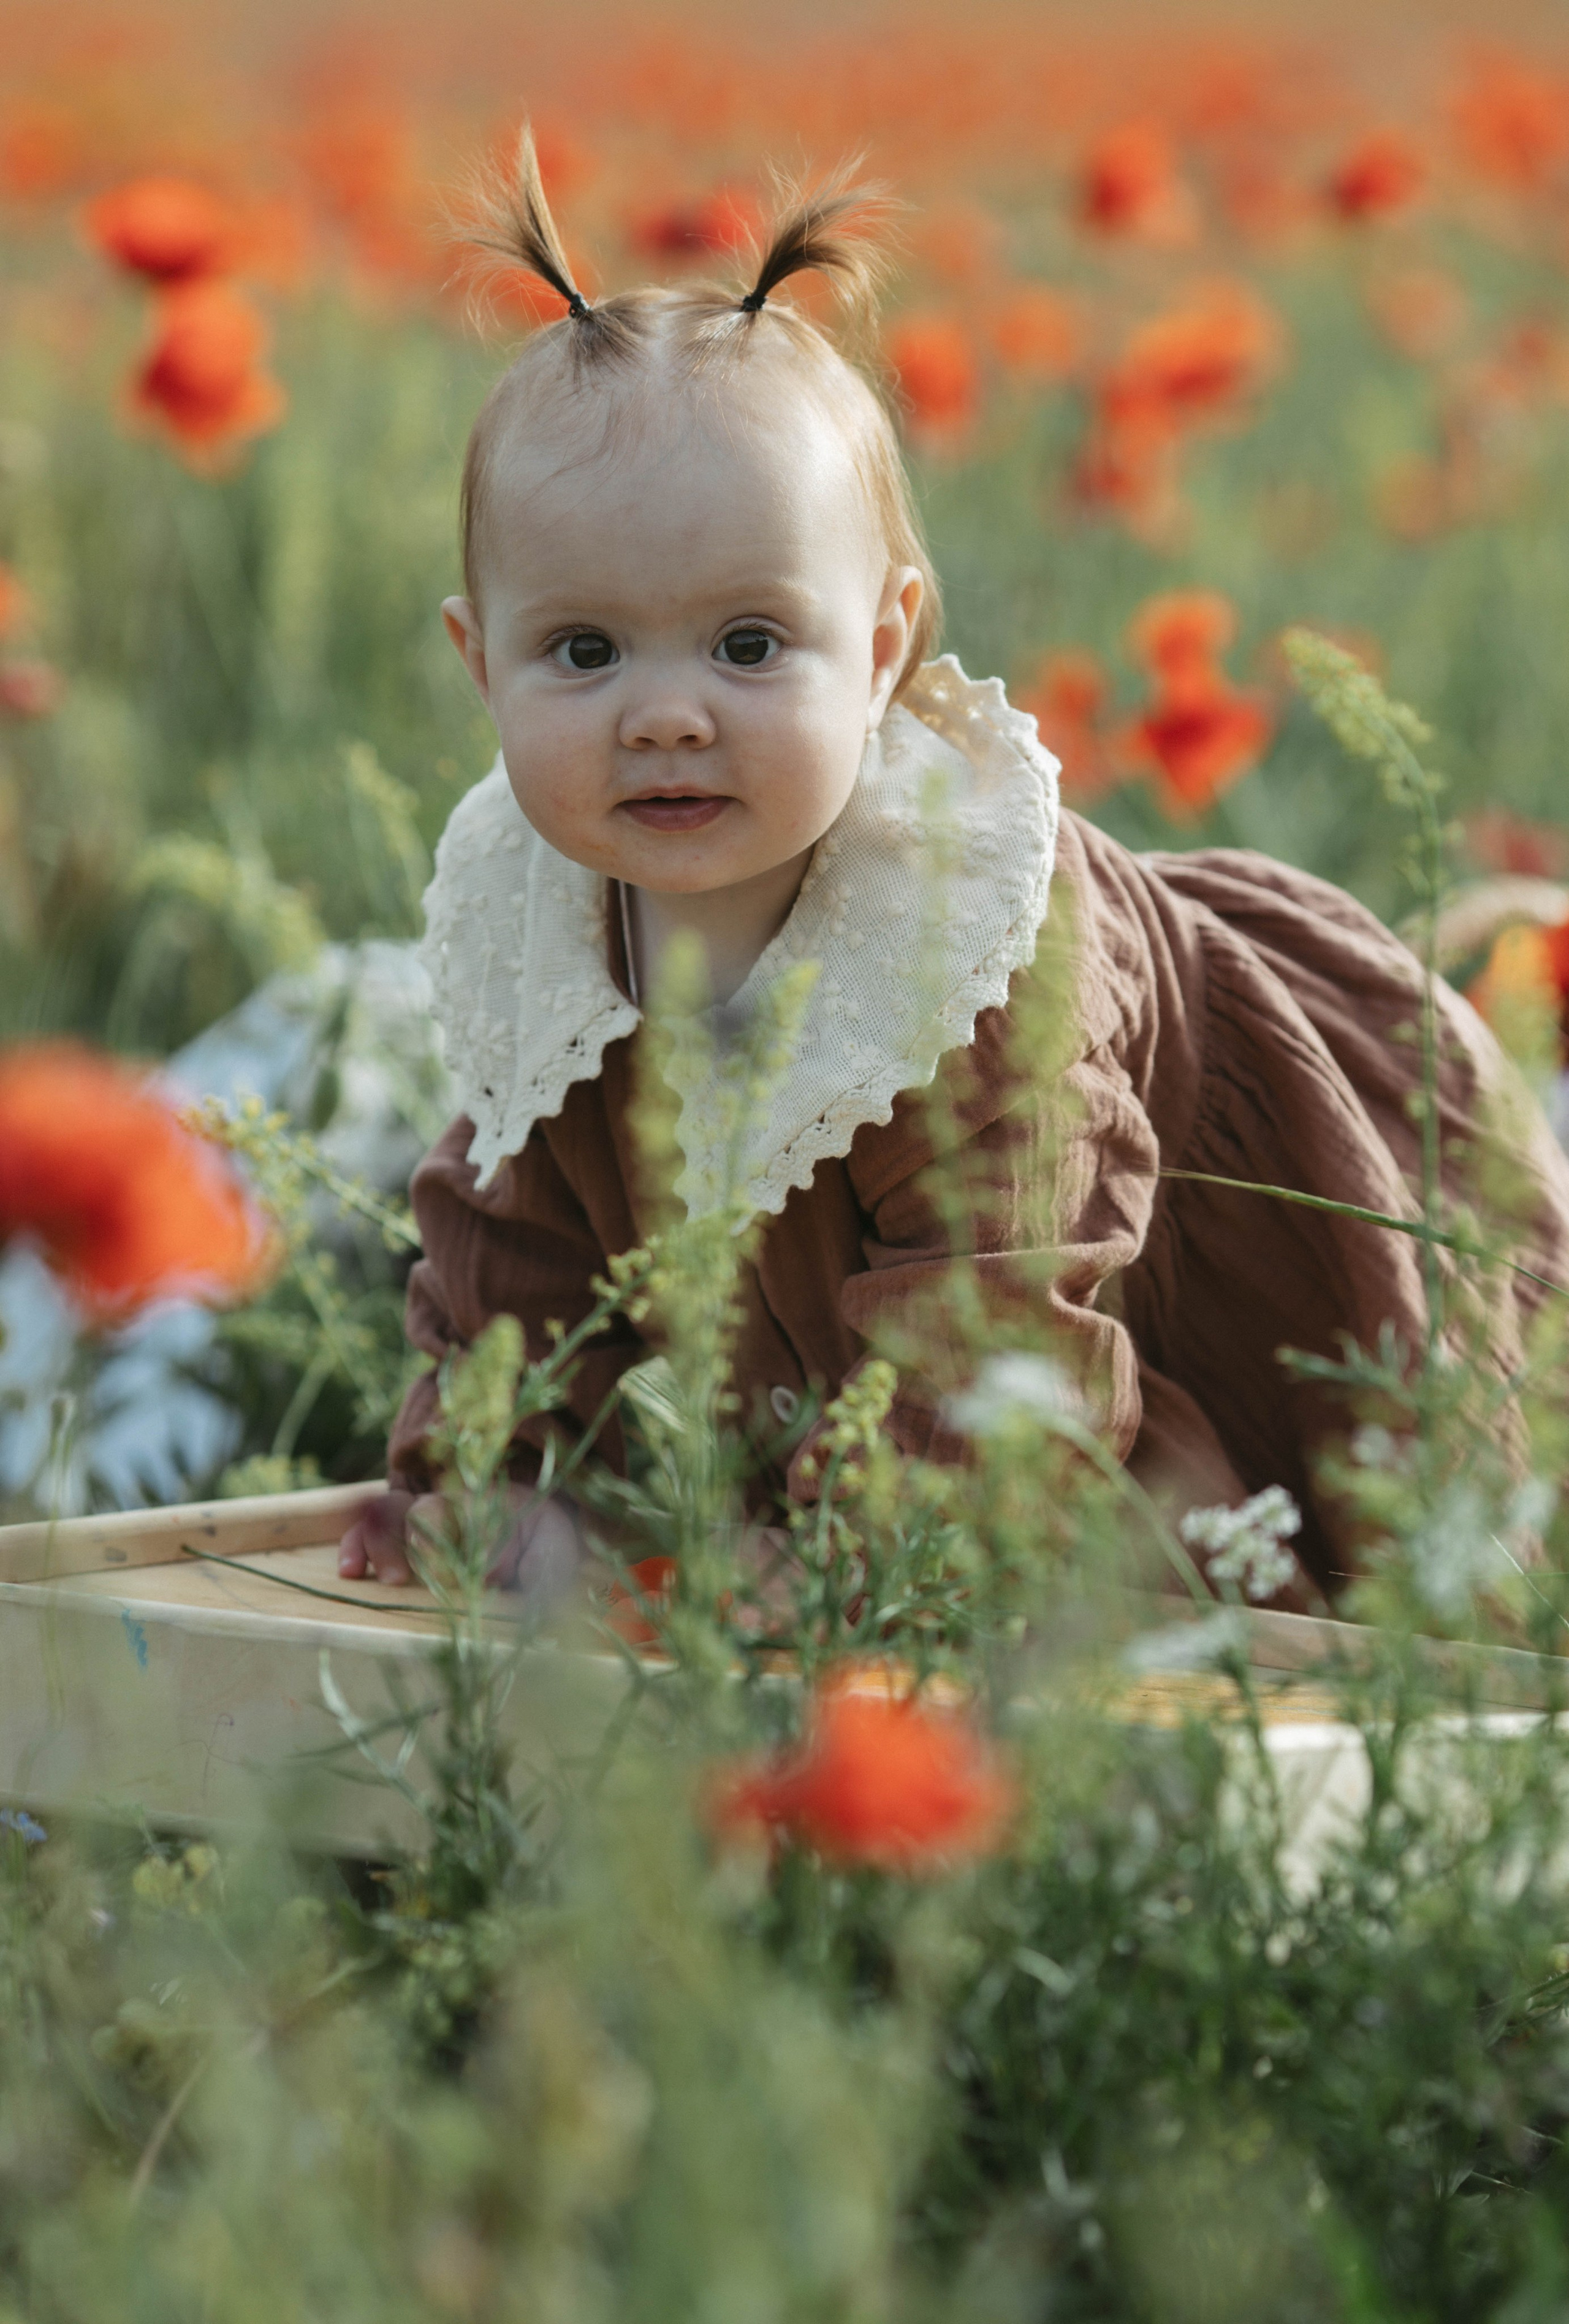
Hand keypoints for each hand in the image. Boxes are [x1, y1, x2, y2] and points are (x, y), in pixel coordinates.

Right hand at [338, 1487, 587, 1600]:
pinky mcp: (391, 1536)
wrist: (527, 1535)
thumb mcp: (556, 1550)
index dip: (482, 1542)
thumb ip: (546, 1560)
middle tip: (435, 1575)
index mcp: (491, 1503)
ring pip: (389, 1512)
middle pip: (427, 1507)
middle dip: (427, 1540)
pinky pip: (362, 1530)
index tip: (492, 1575)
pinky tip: (350, 1571)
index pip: (478, 1513)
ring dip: (384, 1543)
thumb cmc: (539, 1544)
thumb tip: (501, 1576)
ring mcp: (415, 1517)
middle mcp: (449, 1503)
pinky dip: (353, 1546)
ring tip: (391, 1580)